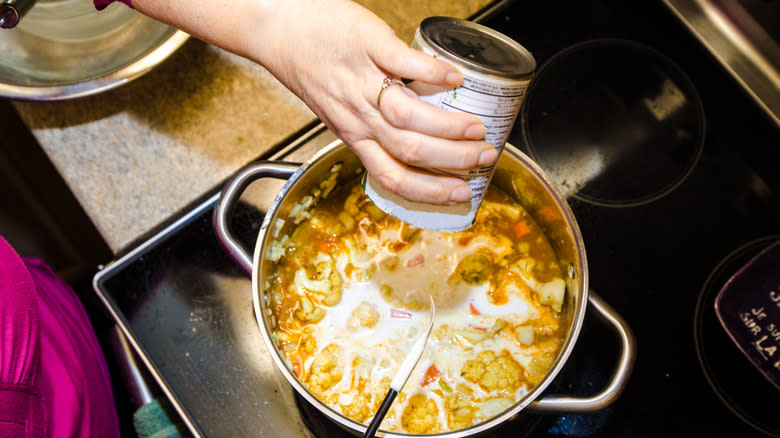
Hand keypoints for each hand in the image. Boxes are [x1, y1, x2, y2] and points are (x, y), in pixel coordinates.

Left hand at [131, 0, 497, 203]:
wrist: (279, 28)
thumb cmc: (309, 67)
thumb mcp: (339, 110)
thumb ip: (371, 126)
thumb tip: (414, 139)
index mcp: (353, 135)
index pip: (393, 176)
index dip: (429, 191)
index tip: (460, 193)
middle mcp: (357, 115)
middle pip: (409, 150)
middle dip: (453, 160)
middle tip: (484, 156)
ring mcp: (362, 81)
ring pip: (408, 116)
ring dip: (449, 126)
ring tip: (476, 127)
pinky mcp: (367, 44)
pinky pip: (403, 62)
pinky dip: (434, 73)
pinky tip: (456, 79)